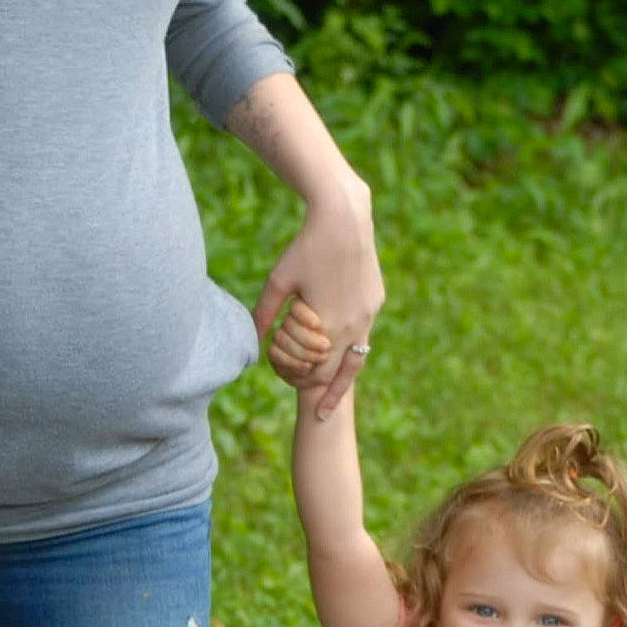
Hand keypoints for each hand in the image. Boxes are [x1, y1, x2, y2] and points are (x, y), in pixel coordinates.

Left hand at [252, 176, 382, 417]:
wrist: (343, 218)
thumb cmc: (305, 247)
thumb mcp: (278, 281)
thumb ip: (264, 313)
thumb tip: (251, 339)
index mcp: (329, 325)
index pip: (322, 374)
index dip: (311, 389)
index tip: (306, 401)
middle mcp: (354, 324)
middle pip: (341, 371)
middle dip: (330, 389)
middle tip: (322, 408)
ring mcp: (368, 313)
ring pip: (358, 355)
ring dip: (346, 373)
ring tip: (338, 393)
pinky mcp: (375, 299)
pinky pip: (365, 330)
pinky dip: (352, 343)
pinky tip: (342, 346)